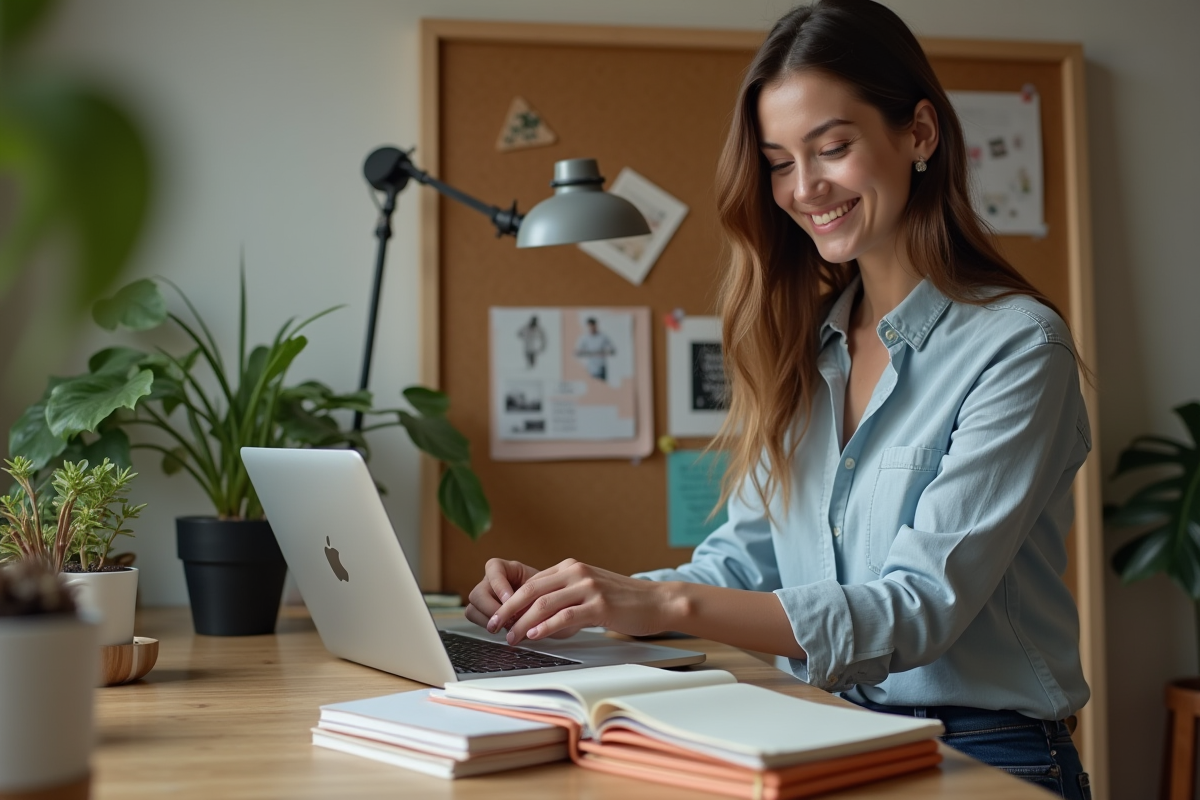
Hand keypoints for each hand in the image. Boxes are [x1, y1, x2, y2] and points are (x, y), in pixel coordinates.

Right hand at [464, 558, 540, 630]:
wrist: (545, 604)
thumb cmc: (543, 592)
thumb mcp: (540, 588)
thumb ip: (529, 596)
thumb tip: (518, 613)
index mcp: (503, 568)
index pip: (493, 568)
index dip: (500, 586)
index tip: (511, 600)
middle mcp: (489, 581)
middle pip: (478, 593)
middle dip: (492, 609)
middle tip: (510, 620)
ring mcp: (484, 598)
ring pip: (472, 609)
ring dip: (490, 620)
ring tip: (509, 627)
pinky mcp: (482, 613)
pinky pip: (476, 619)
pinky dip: (489, 626)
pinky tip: (505, 629)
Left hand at [487, 558, 667, 644]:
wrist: (657, 602)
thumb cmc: (624, 601)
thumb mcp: (590, 591)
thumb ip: (565, 597)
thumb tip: (538, 617)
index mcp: (571, 567)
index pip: (532, 582)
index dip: (511, 601)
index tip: (498, 617)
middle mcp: (577, 573)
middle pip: (531, 590)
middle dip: (508, 610)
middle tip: (494, 627)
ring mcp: (589, 587)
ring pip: (544, 603)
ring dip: (522, 623)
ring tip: (511, 637)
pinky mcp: (600, 605)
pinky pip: (566, 615)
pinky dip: (546, 626)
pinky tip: (535, 635)